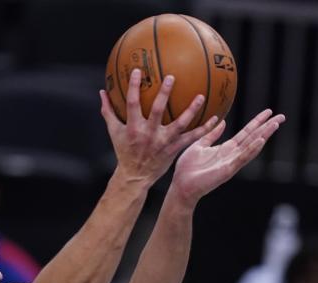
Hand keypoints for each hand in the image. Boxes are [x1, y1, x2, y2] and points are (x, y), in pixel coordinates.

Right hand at [100, 69, 218, 184]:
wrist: (135, 176)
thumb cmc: (124, 151)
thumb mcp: (114, 132)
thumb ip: (108, 111)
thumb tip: (102, 92)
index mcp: (133, 127)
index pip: (132, 103)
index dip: (134, 87)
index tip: (137, 71)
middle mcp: (149, 133)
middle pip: (157, 110)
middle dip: (164, 93)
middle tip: (172, 77)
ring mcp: (163, 141)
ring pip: (179, 124)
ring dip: (191, 110)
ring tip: (201, 96)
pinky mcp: (174, 149)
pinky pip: (191, 137)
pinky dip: (204, 129)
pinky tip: (215, 118)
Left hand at [170, 109, 284, 204]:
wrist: (181, 186)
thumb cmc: (188, 168)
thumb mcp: (199, 145)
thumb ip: (211, 135)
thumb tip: (222, 121)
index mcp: (226, 149)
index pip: (246, 133)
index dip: (257, 122)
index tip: (268, 112)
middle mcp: (232, 155)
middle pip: (254, 138)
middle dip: (267, 127)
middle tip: (282, 117)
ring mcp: (232, 163)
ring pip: (252, 146)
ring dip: (264, 135)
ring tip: (275, 125)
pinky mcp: (228, 170)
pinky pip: (242, 158)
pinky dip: (252, 149)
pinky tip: (261, 140)